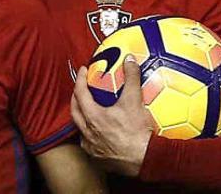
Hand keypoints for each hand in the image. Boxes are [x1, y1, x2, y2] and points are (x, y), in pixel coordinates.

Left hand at [71, 55, 154, 177]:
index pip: (80, 93)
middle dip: (76, 96)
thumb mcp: (135, 101)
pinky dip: (90, 134)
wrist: (146, 160)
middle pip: (74, 110)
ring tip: (88, 109)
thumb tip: (130, 60)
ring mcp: (91, 147)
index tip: (83, 71)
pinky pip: (88, 143)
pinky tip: (98, 132)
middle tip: (82, 88)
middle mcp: (88, 132)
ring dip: (82, 117)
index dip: (80, 79)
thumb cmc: (138, 134)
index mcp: (93, 117)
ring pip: (80, 128)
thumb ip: (131, 78)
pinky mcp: (98, 159)